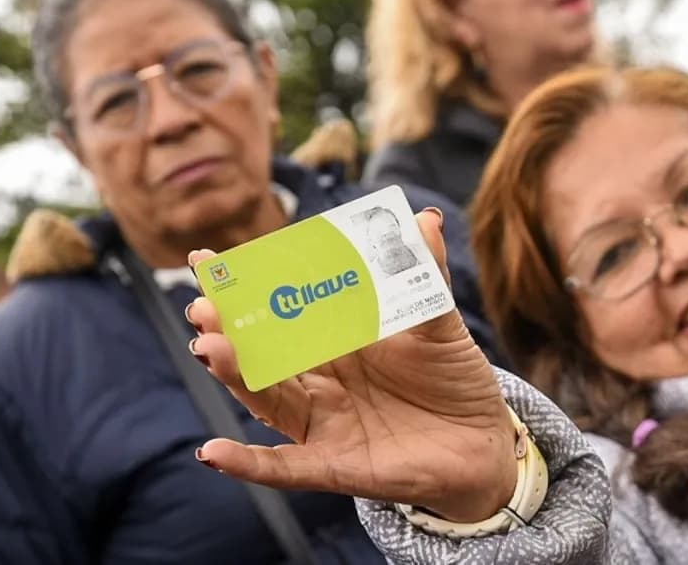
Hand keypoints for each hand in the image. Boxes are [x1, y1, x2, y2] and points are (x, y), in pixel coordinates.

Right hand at [187, 208, 516, 521]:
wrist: (485, 442)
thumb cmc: (455, 380)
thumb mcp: (439, 323)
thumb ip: (426, 274)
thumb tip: (424, 220)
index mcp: (336, 341)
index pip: (279, 310)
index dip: (242, 289)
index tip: (207, 262)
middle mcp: (320, 381)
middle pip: (262, 353)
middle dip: (228, 329)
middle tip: (203, 305)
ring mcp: (324, 424)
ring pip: (267, 399)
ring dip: (235, 377)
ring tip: (209, 348)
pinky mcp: (337, 467)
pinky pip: (285, 468)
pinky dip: (249, 464)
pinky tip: (213, 453)